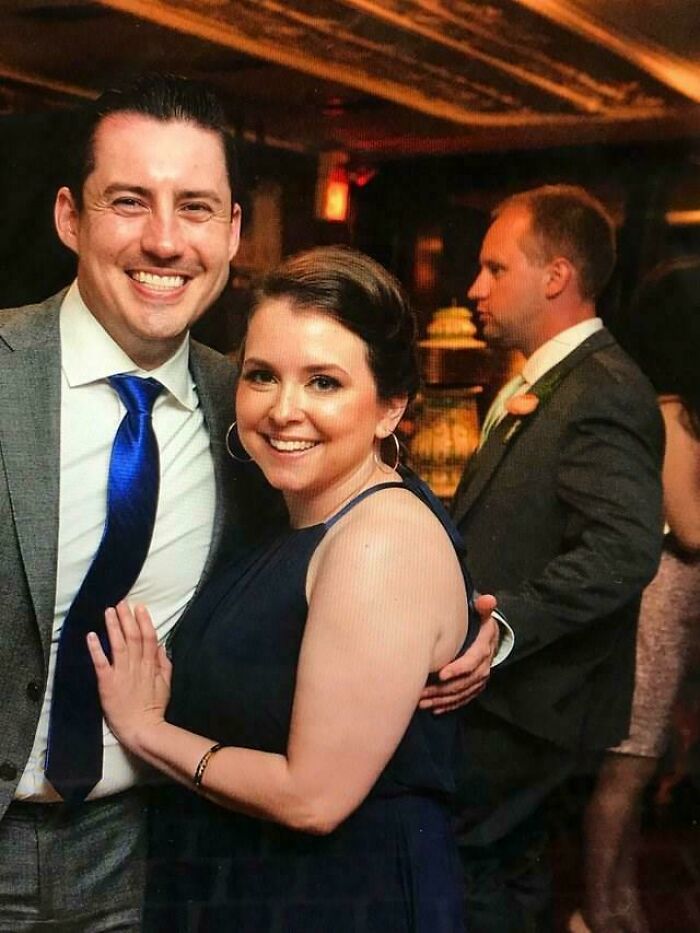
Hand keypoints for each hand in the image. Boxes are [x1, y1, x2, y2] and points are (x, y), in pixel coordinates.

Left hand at [87, 601, 171, 751]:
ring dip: (113, 627)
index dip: (144, 621)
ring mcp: (122, 674)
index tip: (140, 607)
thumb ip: (164, 664)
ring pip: (118, 645)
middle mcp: (137, 666)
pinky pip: (102, 663)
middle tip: (122, 602)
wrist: (143, 729)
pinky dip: (96, 649)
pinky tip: (91, 636)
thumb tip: (161, 645)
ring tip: (109, 611)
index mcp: (151, 666)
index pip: (148, 638)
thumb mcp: (166, 684)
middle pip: (133, 637)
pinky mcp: (108, 684)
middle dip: (127, 618)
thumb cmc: (153, 708)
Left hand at [419, 594, 497, 713]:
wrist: (489, 636)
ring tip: (423, 702)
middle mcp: (484, 666)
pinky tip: (435, 709)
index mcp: (484, 648)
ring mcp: (479, 678)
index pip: (472, 662)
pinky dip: (449, 705)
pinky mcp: (474, 686)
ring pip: (461, 694)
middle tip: (422, 692)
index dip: (458, 669)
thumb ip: (483, 608)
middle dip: (443, 690)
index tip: (441, 674)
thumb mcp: (482, 613)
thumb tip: (488, 600)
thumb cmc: (479, 623)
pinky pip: (463, 699)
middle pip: (464, 683)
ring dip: (442, 700)